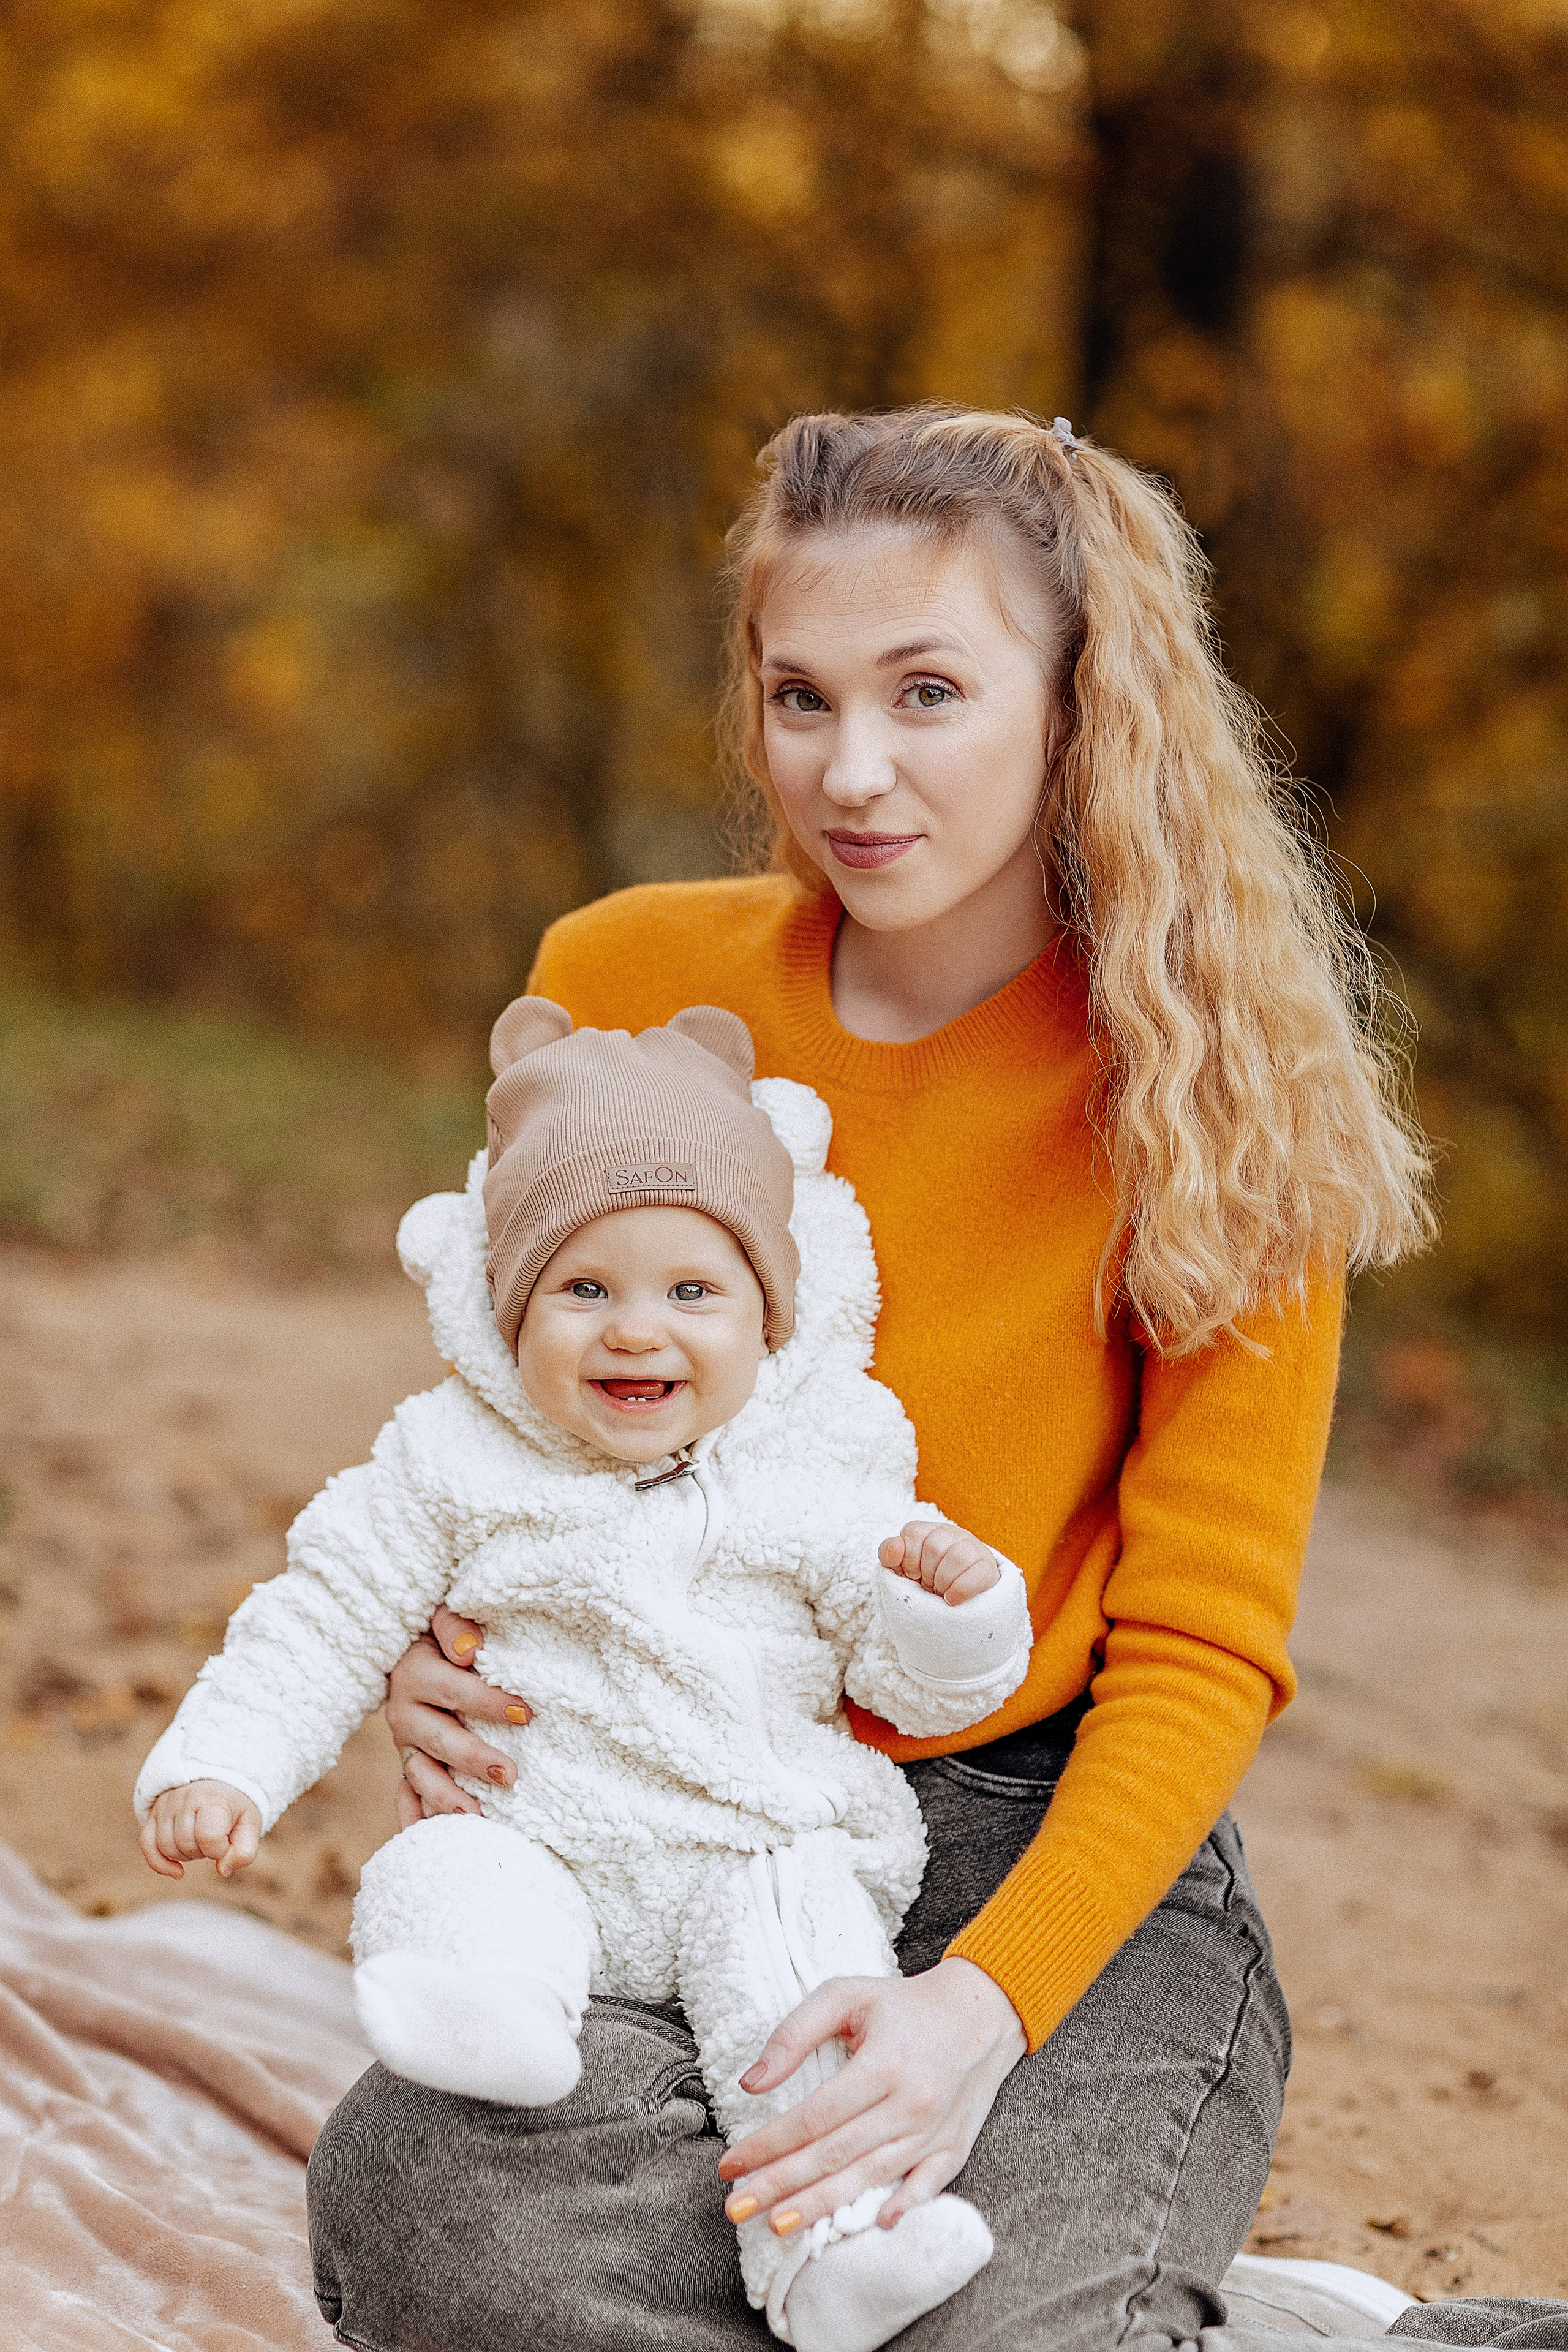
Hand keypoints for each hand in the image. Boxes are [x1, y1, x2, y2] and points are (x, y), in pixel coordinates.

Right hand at [141, 1779, 262, 1879]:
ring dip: (185, 1856)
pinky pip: (147, 1846)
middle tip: (213, 1840)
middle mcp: (185, 1799)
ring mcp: (166, 1806)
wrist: (217, 1783)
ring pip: (166, 1847)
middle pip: (185, 1844)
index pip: (208, 1835)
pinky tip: (177, 1872)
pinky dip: (160, 1864)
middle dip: (202, 1852)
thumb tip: (223, 1870)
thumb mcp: (249, 1825)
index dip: (218, 1849)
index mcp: (213, 1799)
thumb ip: (245, 1851)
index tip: (226, 1842)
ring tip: (199, 1842)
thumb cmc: (234, 1809)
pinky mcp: (153, 1815)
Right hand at [385, 1603, 534, 1828]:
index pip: (455, 1690)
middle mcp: (404, 1712)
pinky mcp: (408, 1763)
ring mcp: (405, 1744)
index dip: (489, 1702)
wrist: (408, 1648)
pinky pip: (406, 1794)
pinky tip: (427, 1837)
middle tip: (511, 1776)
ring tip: (476, 1817)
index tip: (527, 1714)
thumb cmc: (443, 1633)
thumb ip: (455, 1626)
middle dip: (474, 1760)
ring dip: (446, 1797)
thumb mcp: (443, 1617)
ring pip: (421, 1775)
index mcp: (415, 1673)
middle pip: (440, 1740)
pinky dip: (415, 1816)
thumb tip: (470, 1649)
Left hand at [718, 1957, 1025, 2233]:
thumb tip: (751, 2083)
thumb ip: (795, 2033)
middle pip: (835, 2155)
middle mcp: (910, 2102)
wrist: (982, 2010)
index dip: (768, 2145)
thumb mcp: (845, 1995)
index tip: (730, 2165)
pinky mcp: (954, 2147)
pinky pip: (927, 2186)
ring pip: (870, 2177)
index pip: (813, 2117)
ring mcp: (935, 2130)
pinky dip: (902, 2207)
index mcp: (882, 2064)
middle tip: (737, 2208)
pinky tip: (873, 2227)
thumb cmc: (903, 2004)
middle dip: (780, 2185)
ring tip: (777, 2224)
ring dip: (821, 2207)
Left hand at [878, 1520, 999, 1605]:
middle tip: (929, 1585)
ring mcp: (974, 1549)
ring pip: (958, 1557)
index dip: (908, 1559)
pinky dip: (960, 1590)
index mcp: (928, 1531)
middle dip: (927, 1573)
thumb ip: (890, 1556)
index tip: (913, 1575)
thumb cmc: (926, 1585)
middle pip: (935, 1546)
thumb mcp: (903, 1571)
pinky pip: (976, 1575)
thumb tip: (895, 1545)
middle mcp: (952, 1534)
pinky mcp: (989, 1569)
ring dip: (943, 1582)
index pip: (913, 1532)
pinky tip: (952, 1599)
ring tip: (941, 1592)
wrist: (957, 1605)